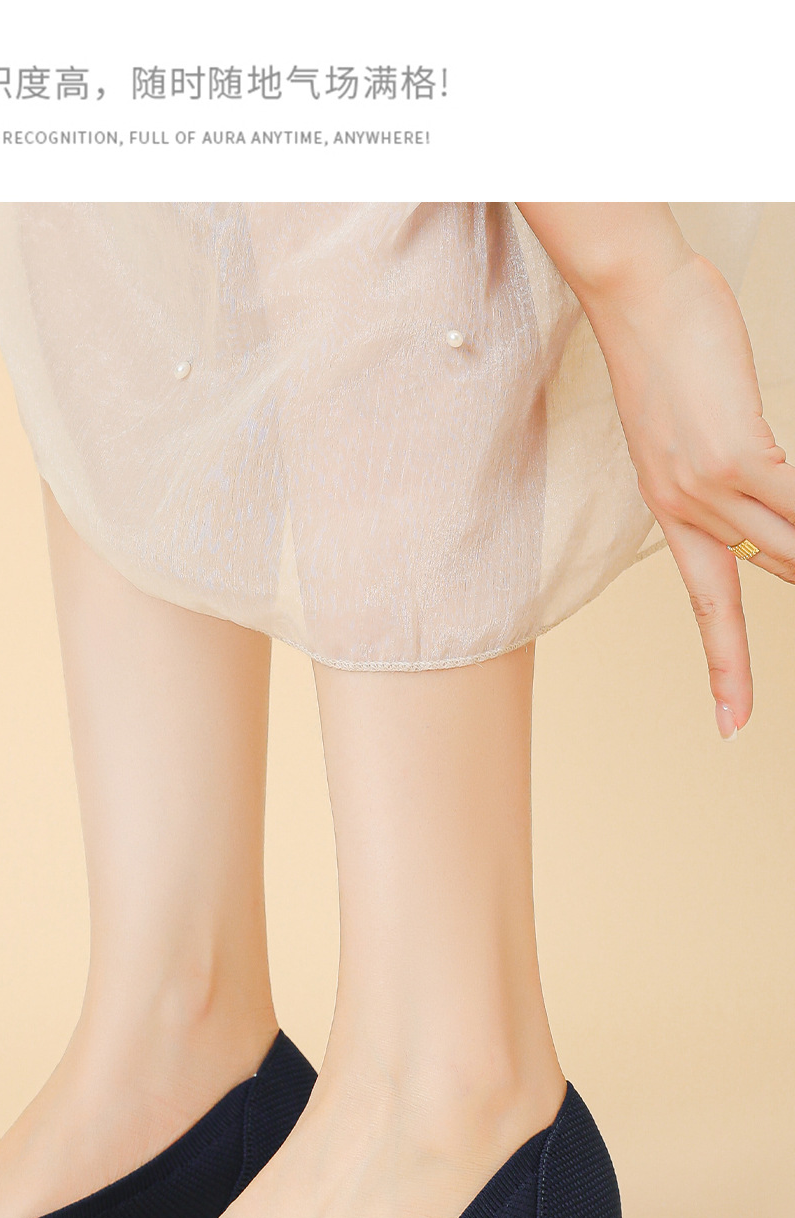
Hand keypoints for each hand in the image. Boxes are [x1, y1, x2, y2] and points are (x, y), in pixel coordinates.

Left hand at [581, 250, 794, 736]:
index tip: (731, 724)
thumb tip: (771, 497)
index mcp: (671, 513)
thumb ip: (729, 474)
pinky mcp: (739, 456)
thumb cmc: (670, 351)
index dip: (725, 668)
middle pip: (773, 576)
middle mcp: (687, 512)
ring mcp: (711, 489)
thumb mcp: (689, 430)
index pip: (708, 609)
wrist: (636, 300)